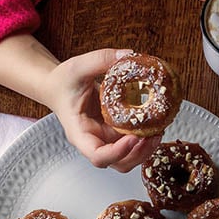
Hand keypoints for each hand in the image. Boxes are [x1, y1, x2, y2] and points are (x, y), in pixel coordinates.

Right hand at [44, 49, 160, 171]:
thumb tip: (129, 55)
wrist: (60, 88)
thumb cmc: (63, 83)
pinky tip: (156, 126)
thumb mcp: (77, 67)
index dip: (117, 153)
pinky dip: (147, 140)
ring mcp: (107, 140)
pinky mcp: (116, 135)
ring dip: (146, 150)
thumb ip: (100, 60)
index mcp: (80, 133)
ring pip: (129, 158)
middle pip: (119, 163)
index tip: (133, 138)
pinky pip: (134, 146)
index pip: (97, 155)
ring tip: (159, 131)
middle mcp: (95, 141)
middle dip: (139, 153)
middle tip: (153, 135)